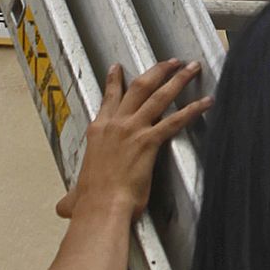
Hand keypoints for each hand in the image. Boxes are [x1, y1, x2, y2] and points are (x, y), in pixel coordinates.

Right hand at [56, 59, 210, 223]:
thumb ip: (72, 197)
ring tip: (191, 69)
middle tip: (170, 61)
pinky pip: (175, 120)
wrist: (101, 207)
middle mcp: (115, 125)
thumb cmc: (91, 203)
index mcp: (98, 132)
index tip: (118, 68)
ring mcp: (133, 130)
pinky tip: (206, 102)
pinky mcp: (149, 141)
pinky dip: (192, 110)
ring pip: (159, 96)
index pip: (109, 99)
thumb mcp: (76, 195)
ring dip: (177, 80)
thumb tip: (64, 208)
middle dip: (157, 71)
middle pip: (139, 87)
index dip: (114, 81)